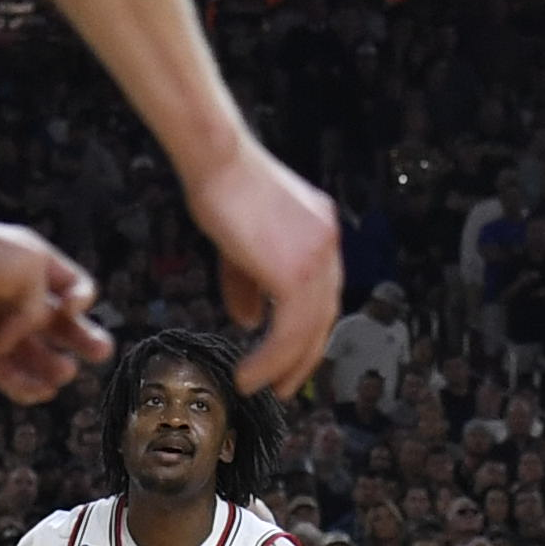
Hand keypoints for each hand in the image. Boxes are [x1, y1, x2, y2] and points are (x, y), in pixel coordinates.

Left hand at [0, 203, 111, 404]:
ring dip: (53, 367)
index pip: (74, 288)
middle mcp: (21, 299)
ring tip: (61, 374)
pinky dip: (23, 386)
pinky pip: (7, 374)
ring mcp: (0, 327)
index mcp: (36, 268)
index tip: (71, 307)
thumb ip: (41, 303)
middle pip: (63, 326)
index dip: (81, 300)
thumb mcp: (26, 264)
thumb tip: (29, 333)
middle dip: (84, 339)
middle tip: (99, 352)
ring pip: (37, 356)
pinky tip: (40, 392)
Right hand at [181, 145, 342, 393]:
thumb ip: (249, 282)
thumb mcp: (240, 242)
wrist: (217, 160)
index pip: (322, 293)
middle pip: (324, 316)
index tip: (289, 354)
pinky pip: (289, 332)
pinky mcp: (297, 273)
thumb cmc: (221, 188)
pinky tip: (251, 373)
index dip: (306, 329)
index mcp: (320, 233)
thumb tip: (249, 320)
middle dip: (303, 356)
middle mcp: (327, 245)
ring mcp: (317, 258)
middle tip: (283, 384)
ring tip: (262, 386)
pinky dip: (271, 360)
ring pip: (309, 331)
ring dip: (285, 365)